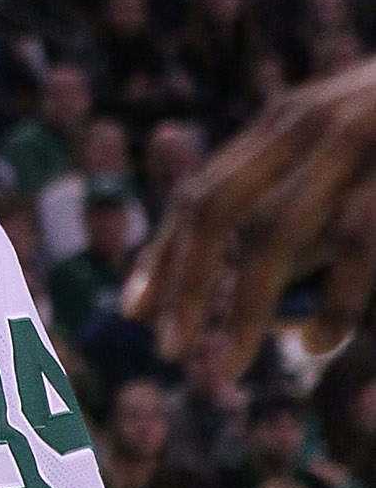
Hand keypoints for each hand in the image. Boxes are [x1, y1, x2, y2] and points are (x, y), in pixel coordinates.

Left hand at [122, 56, 375, 372]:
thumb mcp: (356, 157)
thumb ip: (313, 212)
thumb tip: (266, 311)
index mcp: (292, 120)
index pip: (205, 191)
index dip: (164, 253)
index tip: (135, 311)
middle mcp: (315, 125)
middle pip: (219, 208)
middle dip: (185, 284)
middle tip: (168, 351)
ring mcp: (361, 143)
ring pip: (279, 234)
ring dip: (243, 309)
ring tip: (225, 367)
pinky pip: (355, 247)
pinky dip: (333, 306)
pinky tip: (315, 346)